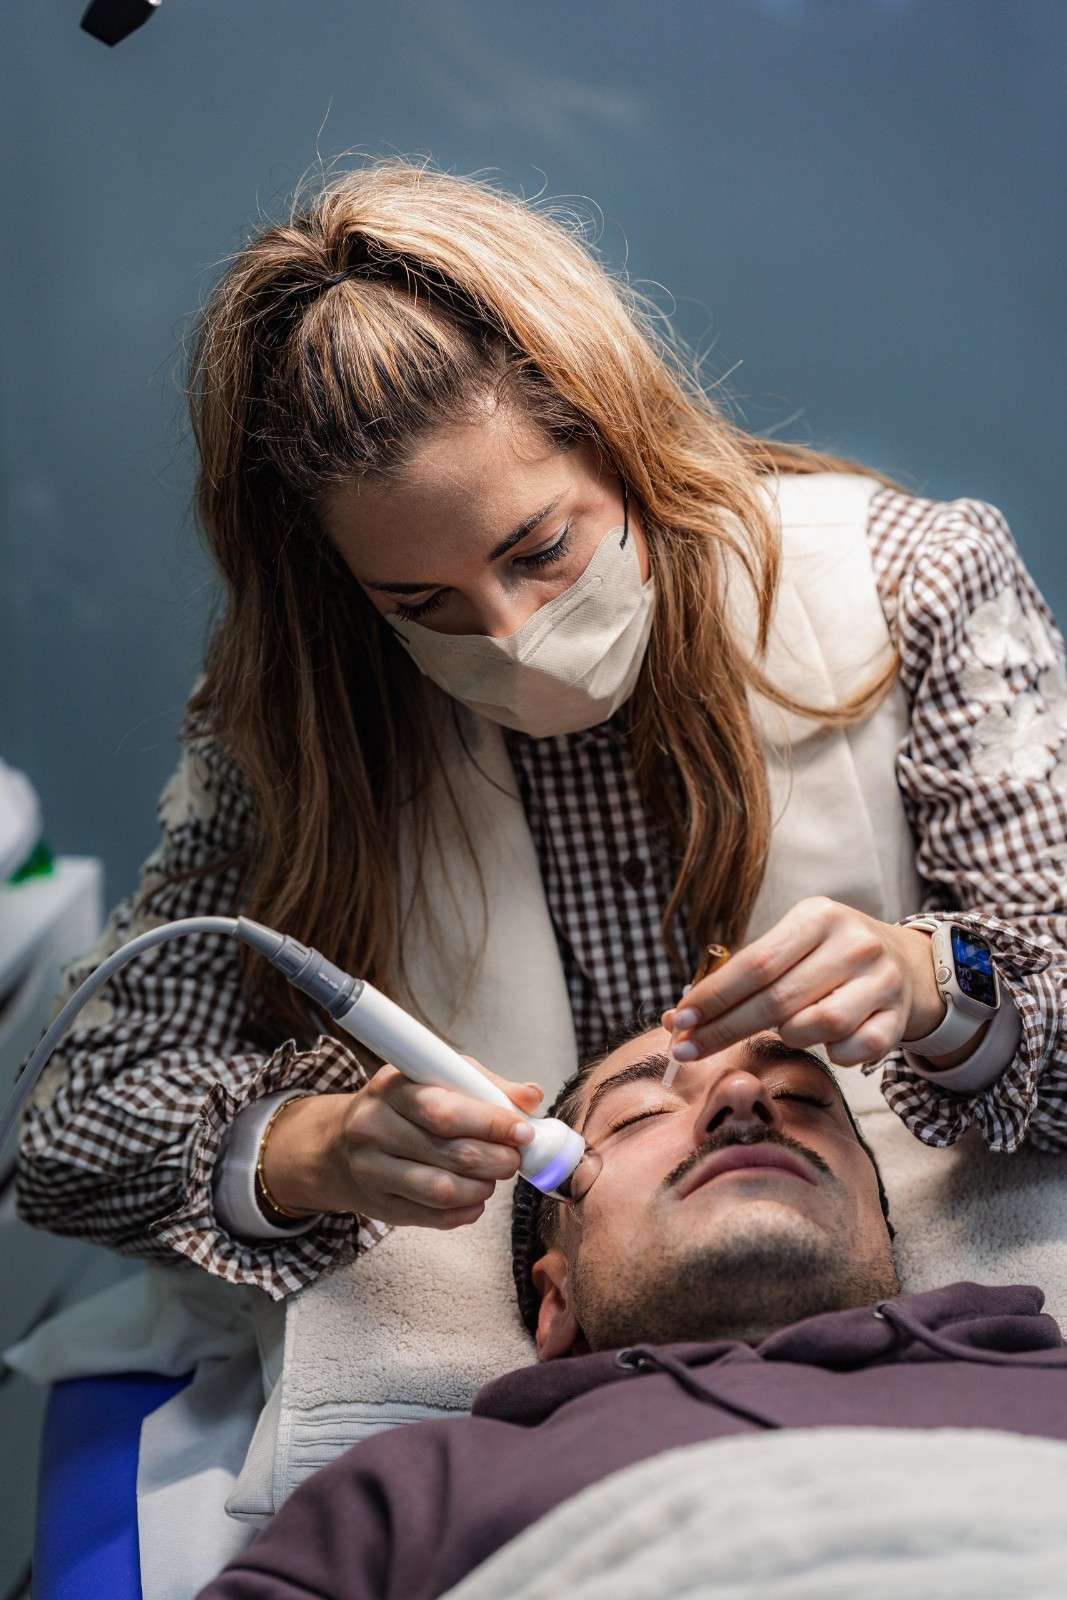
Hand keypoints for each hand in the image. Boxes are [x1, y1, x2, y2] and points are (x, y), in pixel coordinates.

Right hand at [261, 1058, 543, 1228]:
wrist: (336, 1145)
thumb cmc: (399, 1106)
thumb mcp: (434, 1078)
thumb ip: (484, 1085)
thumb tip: (531, 1097)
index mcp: (391, 1088)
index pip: (445, 1110)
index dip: (491, 1123)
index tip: (523, 1131)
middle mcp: (374, 1128)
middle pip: (449, 1152)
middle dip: (496, 1158)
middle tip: (514, 1158)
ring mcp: (372, 1171)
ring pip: (443, 1190)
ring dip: (482, 1187)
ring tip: (494, 1177)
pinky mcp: (379, 1207)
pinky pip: (433, 1217)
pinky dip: (466, 1211)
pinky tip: (475, 1198)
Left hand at [662, 898, 944, 1068]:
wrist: (907, 965)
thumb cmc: (827, 958)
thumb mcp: (791, 946)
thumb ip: (740, 977)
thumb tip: (676, 1017)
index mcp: (819, 916)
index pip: (755, 963)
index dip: (713, 996)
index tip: (678, 1021)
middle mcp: (853, 944)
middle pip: (776, 998)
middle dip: (724, 1029)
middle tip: (686, 1050)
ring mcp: (880, 981)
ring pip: (814, 1026)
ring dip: (787, 1036)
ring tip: (787, 1028)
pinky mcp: (897, 1018)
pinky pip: (850, 1052)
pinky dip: (830, 1054)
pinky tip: (827, 1041)